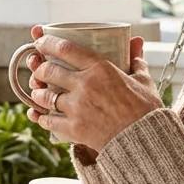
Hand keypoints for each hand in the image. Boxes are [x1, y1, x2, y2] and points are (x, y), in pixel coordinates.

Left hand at [24, 26, 161, 150]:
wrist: (145, 141)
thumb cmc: (145, 109)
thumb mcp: (143, 80)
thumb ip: (135, 60)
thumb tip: (137, 42)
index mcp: (100, 68)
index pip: (65, 48)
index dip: (47, 43)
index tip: (40, 42)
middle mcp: (84, 85)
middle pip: (48, 70)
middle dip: (39, 68)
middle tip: (39, 69)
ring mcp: (77, 107)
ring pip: (44, 96)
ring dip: (38, 93)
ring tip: (39, 92)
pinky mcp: (73, 129)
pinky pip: (48, 120)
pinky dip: (40, 117)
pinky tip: (39, 114)